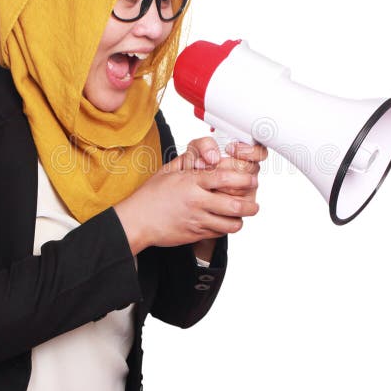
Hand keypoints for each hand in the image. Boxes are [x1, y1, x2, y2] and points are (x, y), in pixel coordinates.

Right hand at [114, 144, 259, 254]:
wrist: (137, 220)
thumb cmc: (151, 195)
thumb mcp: (169, 171)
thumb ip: (190, 162)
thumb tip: (209, 156)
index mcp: (191, 182)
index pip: (225, 178)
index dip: (244, 179)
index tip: (252, 180)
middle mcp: (197, 202)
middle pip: (234, 205)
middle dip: (250, 205)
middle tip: (254, 204)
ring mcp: (197, 220)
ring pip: (230, 224)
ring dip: (239, 220)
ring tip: (241, 215)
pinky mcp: (195, 234)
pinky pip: (218, 233)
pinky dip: (225, 228)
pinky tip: (223, 222)